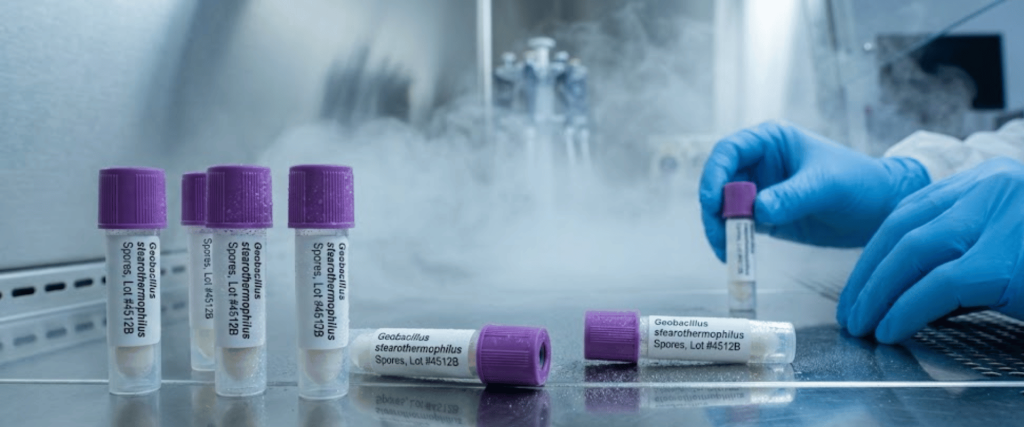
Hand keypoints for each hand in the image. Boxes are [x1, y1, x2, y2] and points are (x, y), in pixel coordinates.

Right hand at [700, 121, 928, 261]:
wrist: (880, 209)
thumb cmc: (859, 182)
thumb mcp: (827, 185)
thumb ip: (793, 195)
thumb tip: (758, 210)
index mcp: (770, 141)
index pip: (729, 151)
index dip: (714, 174)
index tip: (712, 202)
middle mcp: (758, 164)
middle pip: (719, 182)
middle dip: (714, 209)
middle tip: (718, 235)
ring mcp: (759, 191)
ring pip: (724, 208)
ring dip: (719, 228)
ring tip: (727, 251)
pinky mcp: (764, 216)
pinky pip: (738, 227)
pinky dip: (732, 240)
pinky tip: (734, 255)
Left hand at [838, 157, 1023, 342]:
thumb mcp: (1006, 249)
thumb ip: (959, 259)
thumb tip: (906, 294)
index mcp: (988, 181)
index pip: (912, 210)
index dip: (877, 249)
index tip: (859, 281)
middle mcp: (991, 188)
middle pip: (903, 227)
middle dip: (867, 273)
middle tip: (849, 309)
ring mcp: (998, 219)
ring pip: (911, 252)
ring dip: (876, 293)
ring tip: (860, 325)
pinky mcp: (1001, 262)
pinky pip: (936, 287)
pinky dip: (905, 311)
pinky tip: (889, 330)